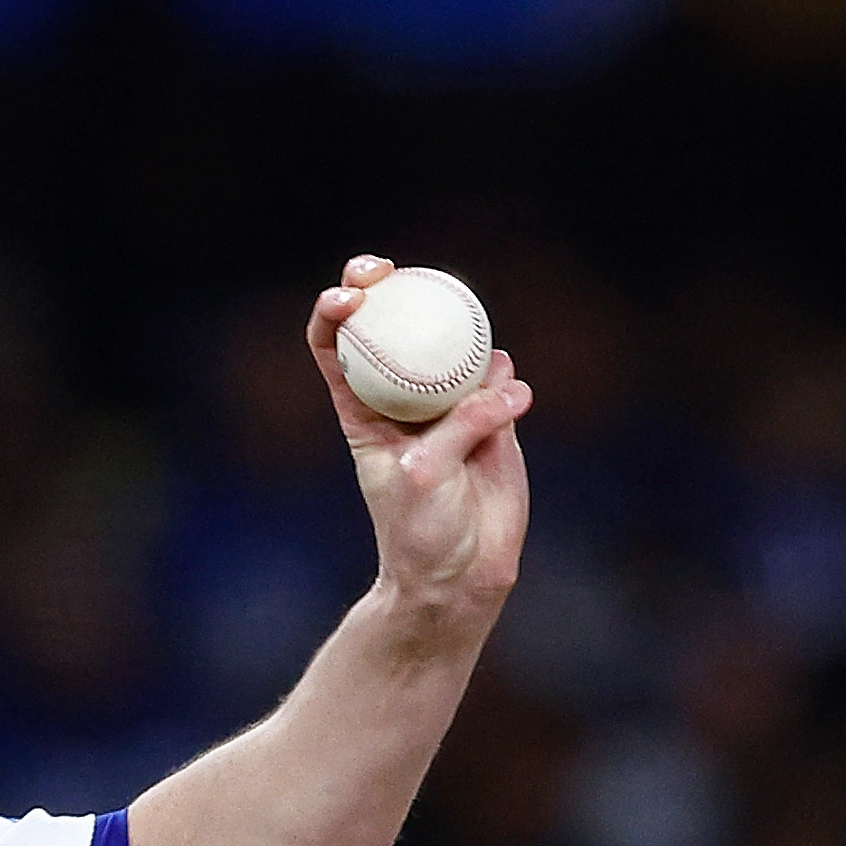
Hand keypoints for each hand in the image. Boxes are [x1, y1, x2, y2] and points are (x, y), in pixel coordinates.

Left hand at [304, 257, 533, 632]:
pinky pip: (501, 381)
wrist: (459, 573)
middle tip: (395, 271)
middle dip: (390, 286)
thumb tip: (502, 385)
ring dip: (461, 332)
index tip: (352, 295)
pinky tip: (511, 396)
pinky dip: (506, 382)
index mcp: (360, 409)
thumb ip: (458, 426)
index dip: (334, 310)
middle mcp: (401, 398)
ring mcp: (448, 404)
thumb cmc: (420, 531)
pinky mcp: (493, 418)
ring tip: (474, 343)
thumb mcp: (424, 476)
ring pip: (452, 346)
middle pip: (390, 326)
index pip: (334, 346)